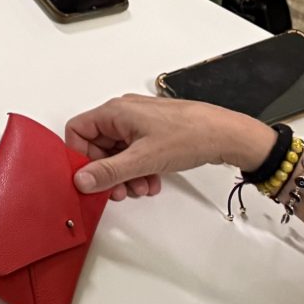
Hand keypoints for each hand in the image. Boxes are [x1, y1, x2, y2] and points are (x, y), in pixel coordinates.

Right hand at [65, 93, 275, 200]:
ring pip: (118, 152)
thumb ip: (108, 171)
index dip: (80, 157)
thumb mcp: (143, 159)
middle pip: (98, 145)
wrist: (225, 135)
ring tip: (141, 188)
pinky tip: (152, 181)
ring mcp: (139, 123)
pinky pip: (135, 152)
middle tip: (118, 190)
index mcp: (115, 112)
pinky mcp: (153, 132)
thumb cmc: (189, 136)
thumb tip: (80, 179)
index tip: (91, 178)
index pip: (78, 131)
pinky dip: (139, 169)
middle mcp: (123, 114)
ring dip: (125, 174)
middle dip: (108, 171)